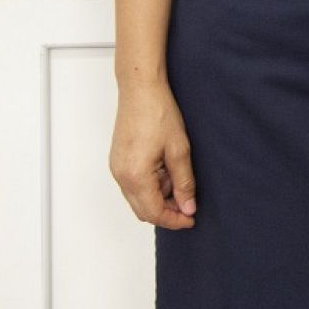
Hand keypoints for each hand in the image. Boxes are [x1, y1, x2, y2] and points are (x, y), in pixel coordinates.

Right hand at [110, 80, 197, 229]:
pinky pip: (133, 184)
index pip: (154, 213)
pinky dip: (150, 185)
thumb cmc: (158, 113)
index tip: (191, 219)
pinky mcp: (118, 160)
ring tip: (180, 181)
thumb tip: (188, 207)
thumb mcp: (179, 149)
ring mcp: (117, 168)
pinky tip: (167, 171)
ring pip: (138, 198)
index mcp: (135, 177)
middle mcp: (120, 176)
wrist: (140, 88)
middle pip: (143, 210)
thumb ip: (184, 182)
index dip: (174, 220)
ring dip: (159, 197)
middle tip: (189, 205)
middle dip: (166, 212)